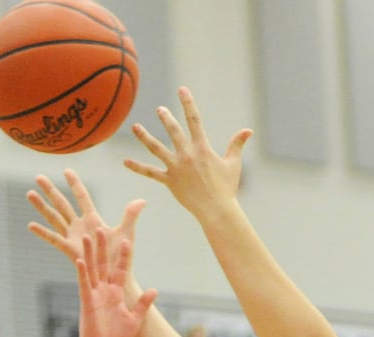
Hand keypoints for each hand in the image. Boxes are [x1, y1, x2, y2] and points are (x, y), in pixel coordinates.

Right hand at [28, 169, 144, 274]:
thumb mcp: (127, 232)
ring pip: (54, 217)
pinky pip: (54, 239)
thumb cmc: (123, 256)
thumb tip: (142, 200)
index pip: (82, 197)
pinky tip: (31, 225)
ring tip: (29, 193)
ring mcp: (73, 237)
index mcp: (93, 219)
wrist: (117, 276)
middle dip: (51, 190)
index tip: (66, 170)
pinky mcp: (70, 250)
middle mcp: (80, 226)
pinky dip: (43, 232)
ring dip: (42, 206)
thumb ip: (131, 215)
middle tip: (38, 177)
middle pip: (63, 204)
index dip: (75, 184)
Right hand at [75, 229, 156, 336]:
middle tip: (102, 227)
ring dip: (90, 253)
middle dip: (103, 247)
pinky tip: (80, 260)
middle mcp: (104, 290)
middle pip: (104, 264)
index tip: (127, 240)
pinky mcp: (87, 302)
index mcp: (116, 293)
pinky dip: (82, 272)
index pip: (121, 270)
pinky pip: (84, 284)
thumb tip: (154, 290)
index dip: (123, 256)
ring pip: (92, 269)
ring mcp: (94, 295)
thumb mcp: (135, 319)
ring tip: (89, 236)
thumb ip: (143, 304)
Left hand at [124, 86, 252, 219]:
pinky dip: (138, 168)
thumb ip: (237, 145)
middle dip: (166, 118)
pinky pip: (151, 173)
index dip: (188, 103)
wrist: (216, 210)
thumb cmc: (227, 188)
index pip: (194, 120)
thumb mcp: (233, 164)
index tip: (182, 90)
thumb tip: (248, 131)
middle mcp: (187, 155)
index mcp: (202, 148)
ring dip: (144, 137)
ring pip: (156, 148)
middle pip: (173, 131)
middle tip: (160, 110)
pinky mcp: (169, 181)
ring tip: (135, 127)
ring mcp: (176, 167)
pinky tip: (125, 162)